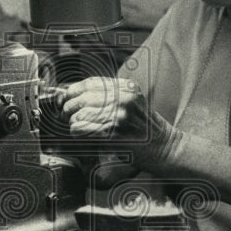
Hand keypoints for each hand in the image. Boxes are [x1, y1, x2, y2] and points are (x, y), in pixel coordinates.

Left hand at [60, 77, 174, 168]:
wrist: (164, 148)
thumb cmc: (146, 129)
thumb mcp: (133, 103)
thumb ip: (110, 96)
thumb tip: (77, 95)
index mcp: (128, 88)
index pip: (91, 82)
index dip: (73, 89)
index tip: (65, 97)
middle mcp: (124, 98)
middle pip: (83, 98)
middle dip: (68, 107)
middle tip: (66, 115)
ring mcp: (119, 116)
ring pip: (80, 114)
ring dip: (73, 122)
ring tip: (76, 126)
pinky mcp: (113, 133)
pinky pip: (83, 129)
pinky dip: (77, 132)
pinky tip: (81, 134)